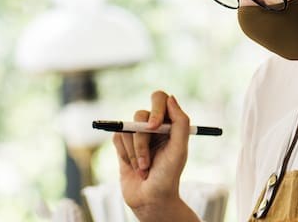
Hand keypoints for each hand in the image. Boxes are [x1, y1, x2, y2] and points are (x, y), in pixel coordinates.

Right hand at [113, 91, 195, 220]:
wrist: (150, 199)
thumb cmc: (168, 177)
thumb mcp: (179, 151)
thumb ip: (180, 123)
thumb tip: (171, 98)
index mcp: (169, 125)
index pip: (160, 99)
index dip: (155, 109)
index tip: (154, 127)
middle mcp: (153, 127)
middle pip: (139, 115)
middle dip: (142, 142)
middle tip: (147, 162)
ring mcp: (136, 135)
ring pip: (127, 129)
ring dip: (135, 153)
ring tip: (143, 169)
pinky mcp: (122, 144)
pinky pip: (117, 138)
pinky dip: (125, 155)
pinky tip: (133, 167)